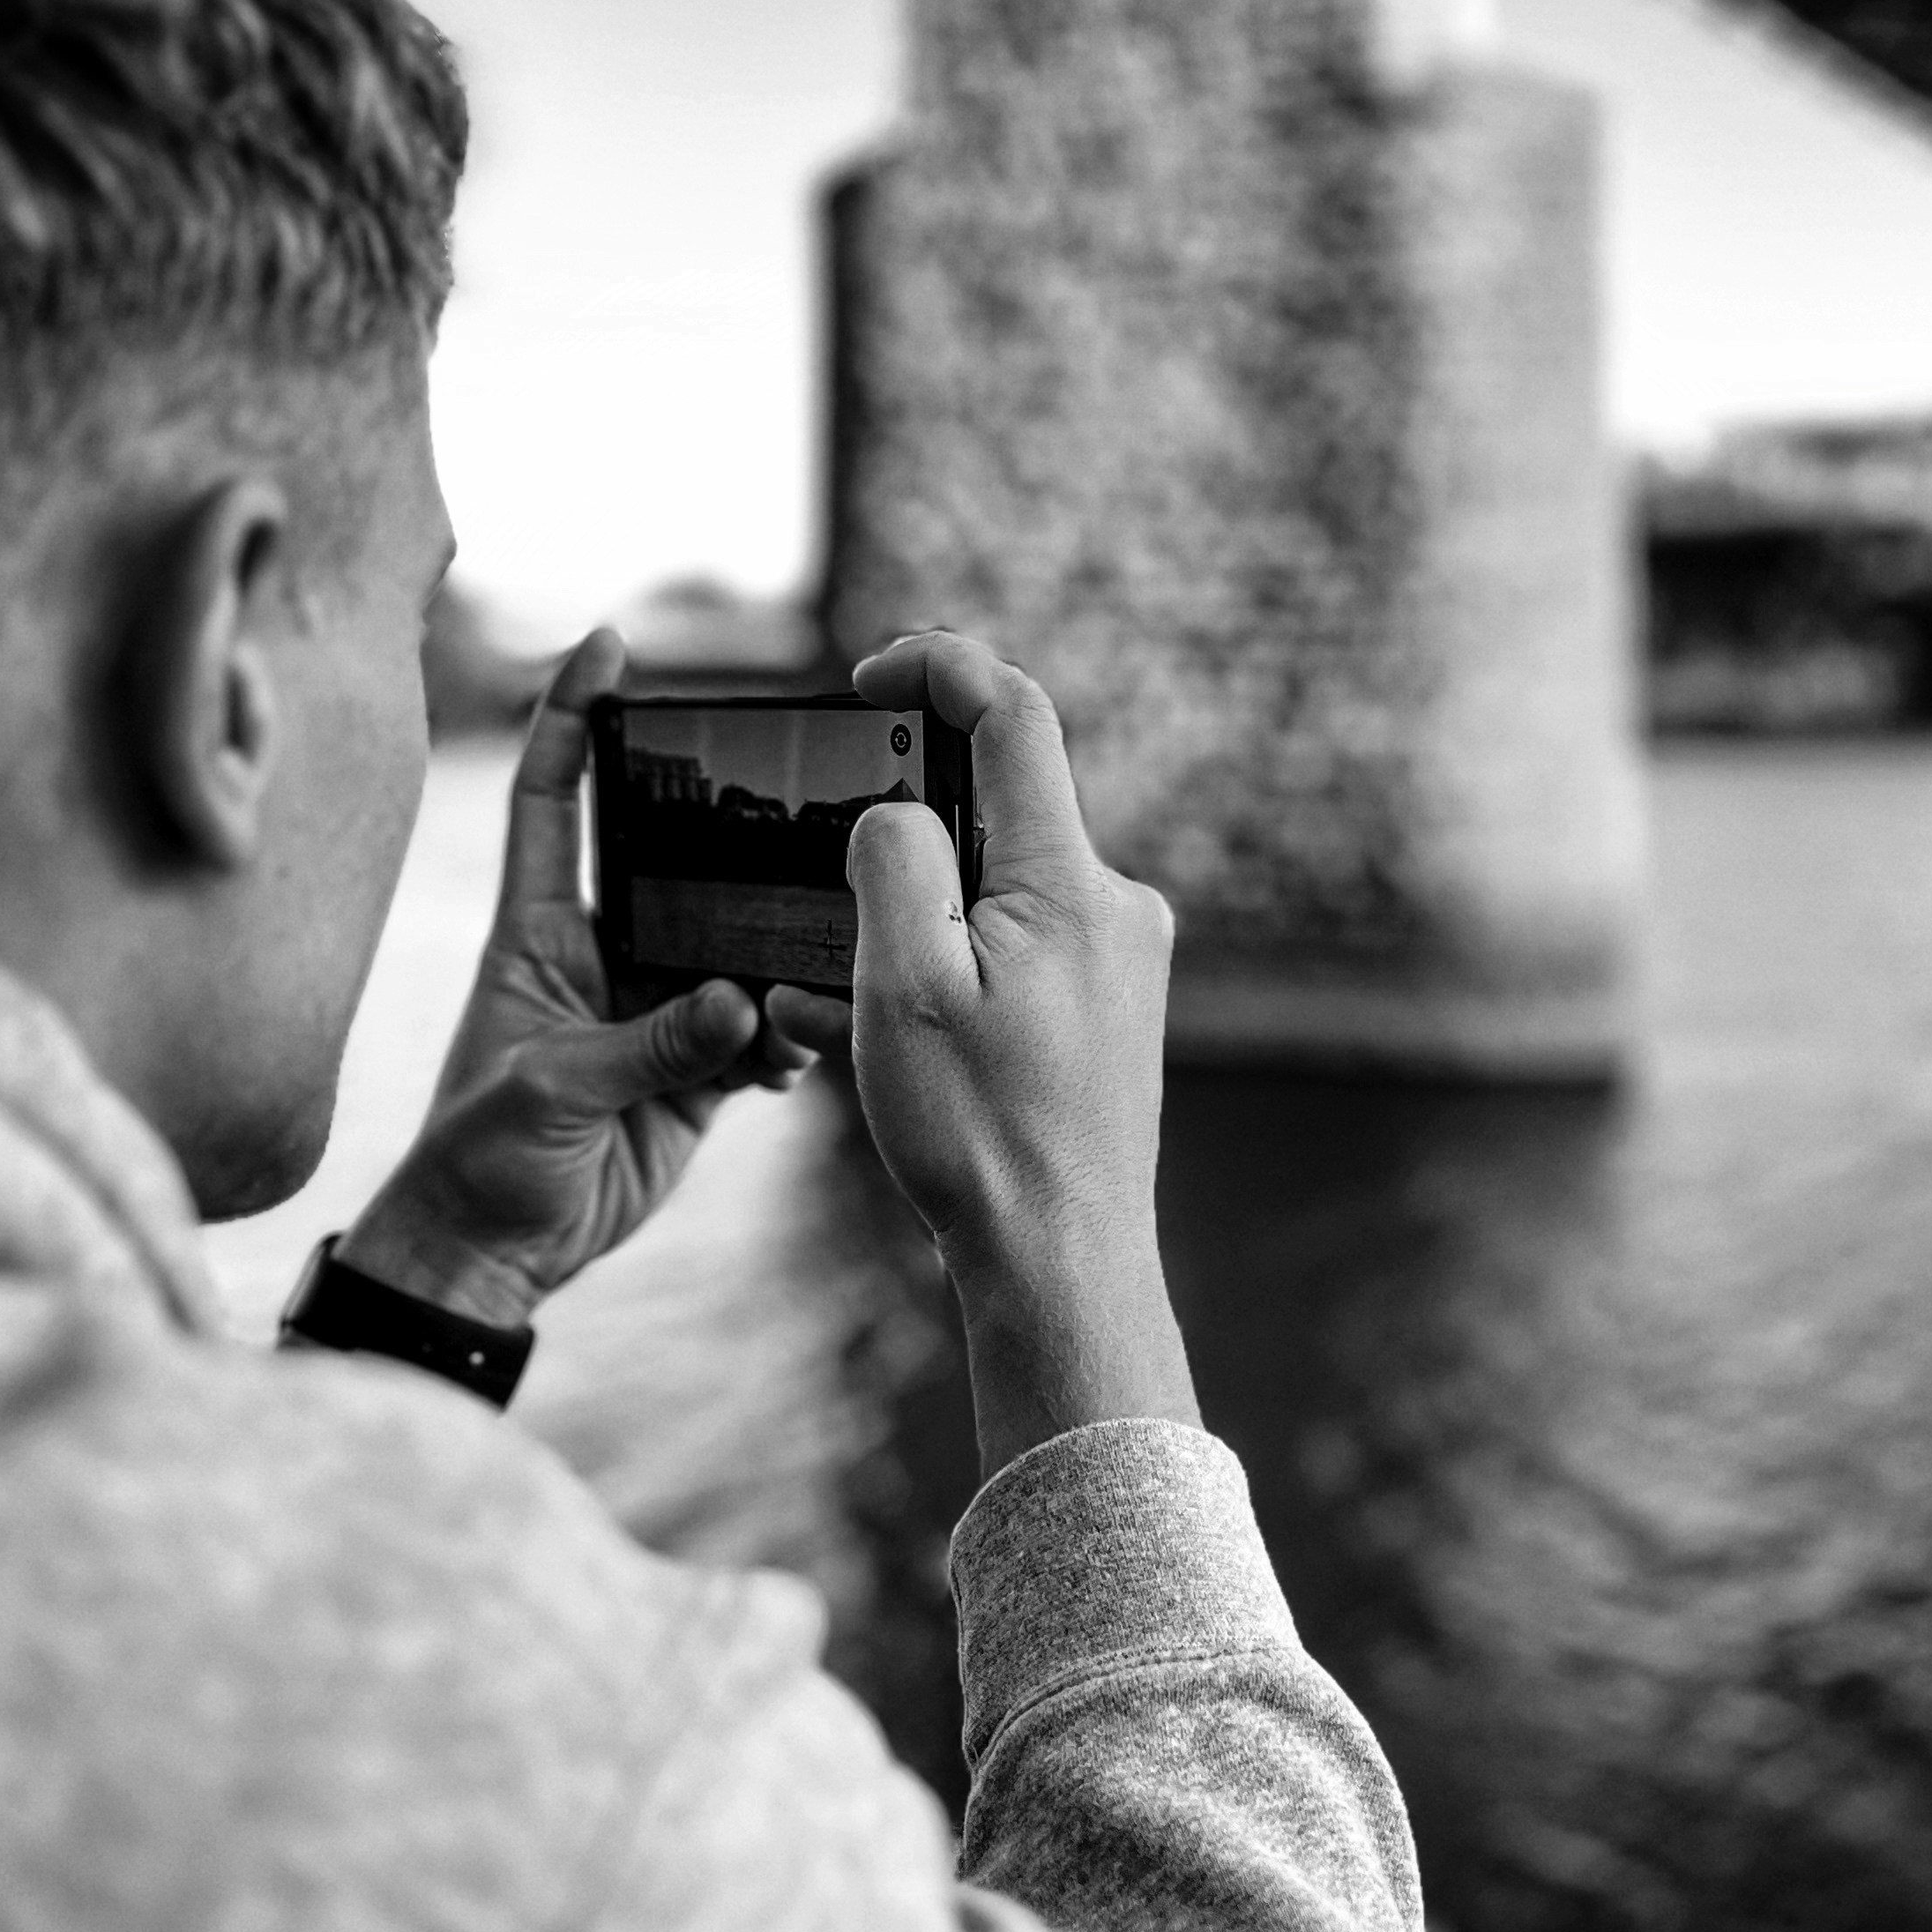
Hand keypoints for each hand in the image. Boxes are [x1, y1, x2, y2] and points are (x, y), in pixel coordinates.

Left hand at [340, 628, 820, 1329]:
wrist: (494, 1259)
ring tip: (803, 984)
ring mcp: (653, 1009)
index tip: (609, 645)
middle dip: (731, 834)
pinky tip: (801, 1050)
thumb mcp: (551, 1092)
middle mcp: (601, 954)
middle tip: (794, 803)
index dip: (572, 715)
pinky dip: (790, 1037)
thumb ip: (649, 1047)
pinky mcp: (693, 1071)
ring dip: (777, 958)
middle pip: (675, 859)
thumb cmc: (479, 1161)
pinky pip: (761, 1031)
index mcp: (537, 932)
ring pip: (735, 947)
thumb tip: (742, 1006)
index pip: (554, 797)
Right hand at [781, 630, 1199, 1470]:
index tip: (870, 673)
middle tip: (818, 881)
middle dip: (893, 833)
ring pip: (986, 894)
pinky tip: (868, 1038)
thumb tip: (892, 812)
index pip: (1014, 716)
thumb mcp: (903, 983)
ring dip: (896, 927)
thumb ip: (892, 860)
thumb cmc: (980, 1135)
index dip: (939, 666)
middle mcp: (1113, 907)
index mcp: (1071, 881)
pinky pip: (1003, 957)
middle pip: (993, 808)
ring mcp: (1114, 963)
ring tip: (826, 1003)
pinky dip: (932, 975)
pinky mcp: (1101, 1012)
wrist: (1058, 1264)